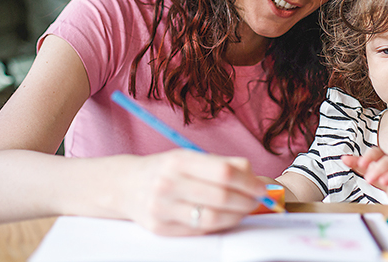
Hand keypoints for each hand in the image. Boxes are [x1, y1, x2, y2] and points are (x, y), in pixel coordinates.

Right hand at [124, 149, 266, 235]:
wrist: (126, 186)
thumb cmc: (165, 169)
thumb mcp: (189, 157)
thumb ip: (222, 164)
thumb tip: (253, 177)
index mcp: (178, 161)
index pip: (224, 172)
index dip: (249, 182)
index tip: (261, 187)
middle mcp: (168, 184)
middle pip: (222, 197)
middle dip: (247, 201)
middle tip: (256, 200)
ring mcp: (162, 209)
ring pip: (212, 218)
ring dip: (236, 216)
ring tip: (243, 210)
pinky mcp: (161, 229)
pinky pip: (199, 230)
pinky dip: (219, 225)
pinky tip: (225, 218)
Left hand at [341, 147, 387, 205]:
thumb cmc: (387, 176)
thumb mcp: (372, 171)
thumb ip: (359, 165)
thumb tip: (343, 158)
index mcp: (383, 160)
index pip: (376, 152)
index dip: (369, 157)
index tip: (361, 164)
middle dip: (378, 169)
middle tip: (368, 179)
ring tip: (384, 182)